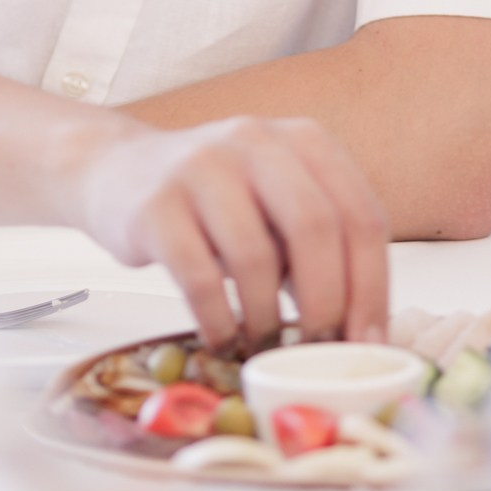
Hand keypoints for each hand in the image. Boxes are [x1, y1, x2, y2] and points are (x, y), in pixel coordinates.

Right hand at [76, 115, 389, 347]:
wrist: (118, 170)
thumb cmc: (215, 201)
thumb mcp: (276, 204)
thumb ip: (318, 248)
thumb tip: (361, 331)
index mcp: (303, 141)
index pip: (360, 215)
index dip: (372, 286)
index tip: (369, 342)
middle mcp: (256, 142)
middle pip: (315, 228)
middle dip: (328, 303)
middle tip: (322, 350)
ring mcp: (201, 167)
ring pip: (255, 255)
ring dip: (268, 317)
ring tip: (266, 345)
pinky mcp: (155, 204)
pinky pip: (198, 276)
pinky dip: (218, 320)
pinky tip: (221, 337)